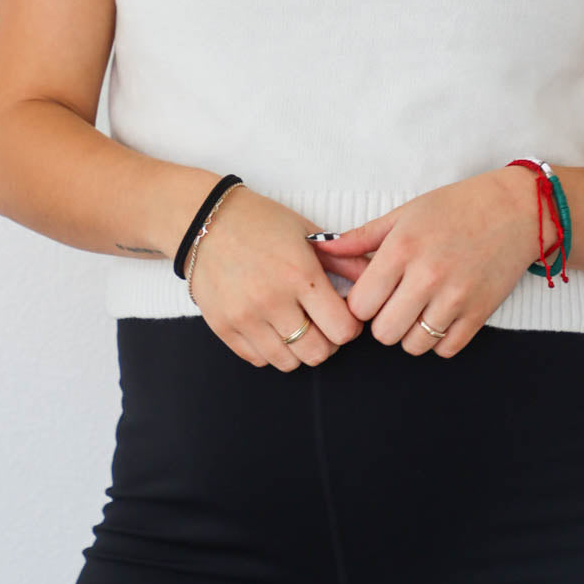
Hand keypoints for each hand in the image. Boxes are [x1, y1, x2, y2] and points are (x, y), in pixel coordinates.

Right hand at [186, 187, 368, 370]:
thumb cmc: (262, 223)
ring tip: (296, 324)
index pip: (342, 329)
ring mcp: (245, 318)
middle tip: (322, 324)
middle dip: (328, 342)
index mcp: (300, 275)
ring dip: (299, 349)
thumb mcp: (307, 233)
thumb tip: (376, 279)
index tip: (345, 315)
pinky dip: (271, 350)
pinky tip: (271, 325)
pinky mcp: (223, 328)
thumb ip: (345, 260)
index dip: (350, 326)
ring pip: (289, 363)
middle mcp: (273, 301)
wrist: (206, 221)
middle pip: (318, 353)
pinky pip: (259, 360)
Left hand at [309, 169, 552, 356]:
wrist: (515, 210)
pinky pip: (446, 349)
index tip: (373, 293)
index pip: (360, 304)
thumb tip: (320, 246)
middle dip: (384, 321)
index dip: (362, 302)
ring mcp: (456, 298)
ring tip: (419, 308)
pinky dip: (439, 339)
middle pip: (383, 332)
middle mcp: (427, 276)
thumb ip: (361, 237)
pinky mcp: (480, 314)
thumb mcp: (405, 213)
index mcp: (402, 249)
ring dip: (411, 332)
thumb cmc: (457, 207)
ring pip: (413, 345)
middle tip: (395, 303)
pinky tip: (441, 315)